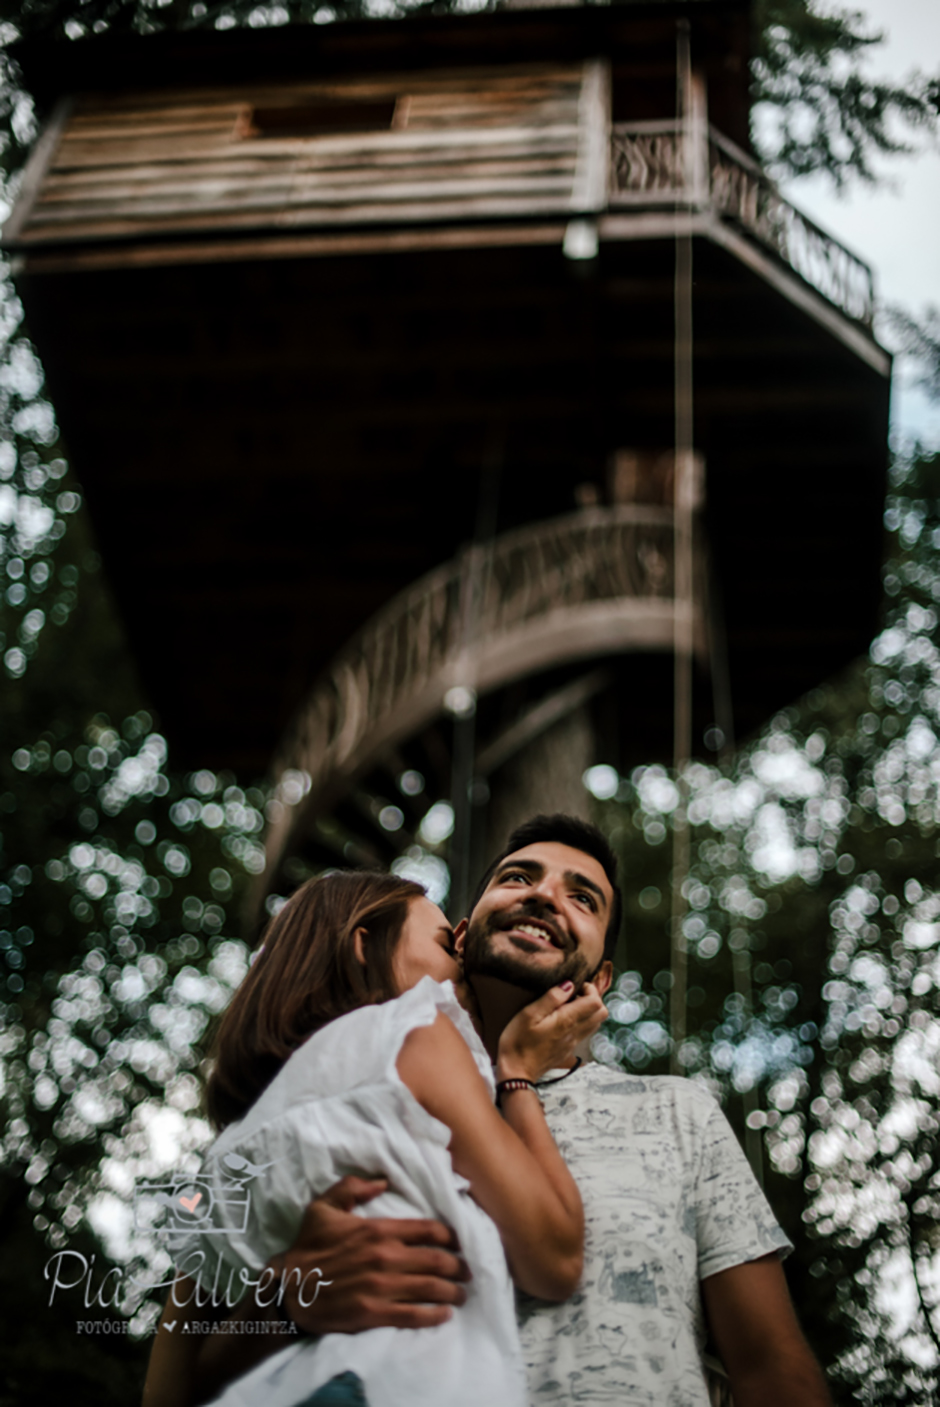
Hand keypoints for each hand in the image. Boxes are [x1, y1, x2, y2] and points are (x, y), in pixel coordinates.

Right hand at [267, 1176, 471, 1332]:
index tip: (458, 1243)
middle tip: (468, 1271)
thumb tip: (382, 1181)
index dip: (449, 1237)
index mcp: (378, 1230)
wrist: (289, 1289)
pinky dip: (435, 1315)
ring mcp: (382, 1287)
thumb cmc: (308, 1247)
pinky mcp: (375, 1314)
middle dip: (458, 1266)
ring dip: (453, 1291)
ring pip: (430, 1288)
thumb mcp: (324, 1207)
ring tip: (462, 1294)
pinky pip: (414, 1315)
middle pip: (436, 1260)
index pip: (427, 1230)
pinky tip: (446, 1314)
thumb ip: (353, 1187)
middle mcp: (385, 1257)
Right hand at [496, 981, 607, 1082]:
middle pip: (601, 1013)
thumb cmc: (518, 1041)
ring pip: (595, 1024)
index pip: (596, 1002)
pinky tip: (562, 1019)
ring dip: (588, 1010)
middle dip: (593, 998)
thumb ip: (551, 998)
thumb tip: (569, 985)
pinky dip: (581, 1022)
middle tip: (574, 993)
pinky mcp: (568, 1050)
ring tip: (568, 1004)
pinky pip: (584, 1033)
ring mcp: (573, 1043)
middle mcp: (575, 1033)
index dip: (590, 989)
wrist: (516, 1072)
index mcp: (566, 1021)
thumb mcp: (529, 1014)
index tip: (574, 985)